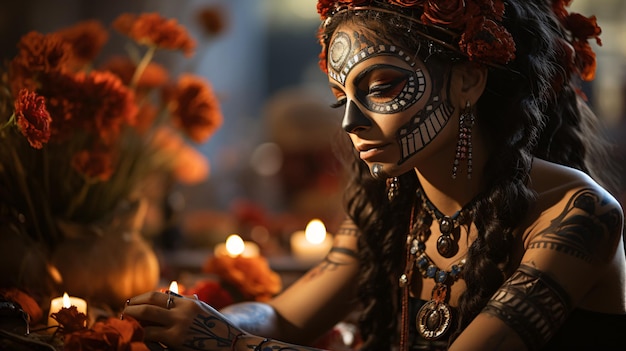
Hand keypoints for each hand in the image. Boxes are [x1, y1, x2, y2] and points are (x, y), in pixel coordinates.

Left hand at [123, 291, 244, 350]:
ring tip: (127, 323)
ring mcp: (179, 324)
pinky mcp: (176, 339)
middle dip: (133, 306)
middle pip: (149, 303)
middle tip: (123, 311)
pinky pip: (151, 335)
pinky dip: (144, 336)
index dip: (142, 298)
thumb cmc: (216, 332)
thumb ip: (185, 305)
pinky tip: (142, 337)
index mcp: (188, 302)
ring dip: (135, 321)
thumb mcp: (202, 312)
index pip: (158, 295)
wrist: (232, 344)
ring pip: (147, 317)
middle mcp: (183, 310)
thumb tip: (167, 296)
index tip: (132, 302)